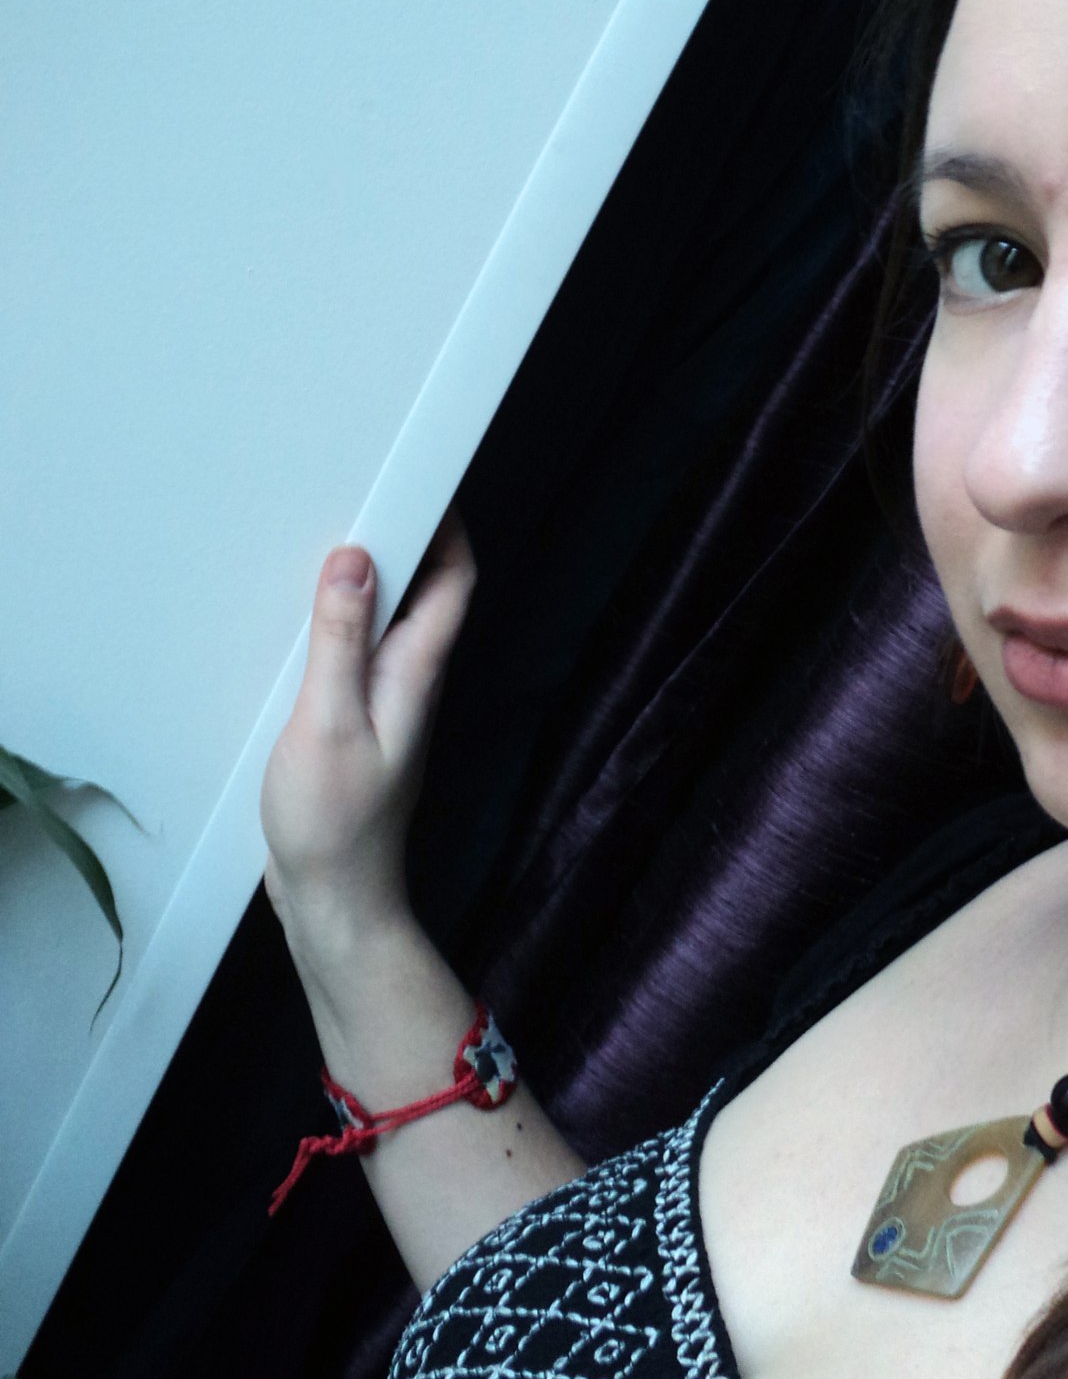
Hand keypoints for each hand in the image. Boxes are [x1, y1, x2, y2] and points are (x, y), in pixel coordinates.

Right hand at [261, 507, 476, 958]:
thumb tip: (357, 559)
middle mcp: (411, 679)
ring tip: (327, 536)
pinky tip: (303, 616)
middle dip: (406, 536)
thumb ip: (341, 640)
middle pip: (426, 590)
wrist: (334, 903)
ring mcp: (387, 702)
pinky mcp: (357, 722)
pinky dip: (340, 620)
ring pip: (392, 619)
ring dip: (370, 577)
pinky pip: (360, 651)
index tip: (422, 475)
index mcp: (416, 672)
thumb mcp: (327, 723)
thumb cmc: (335, 827)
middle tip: (364, 490)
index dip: (449, 523)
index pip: (454, 579)